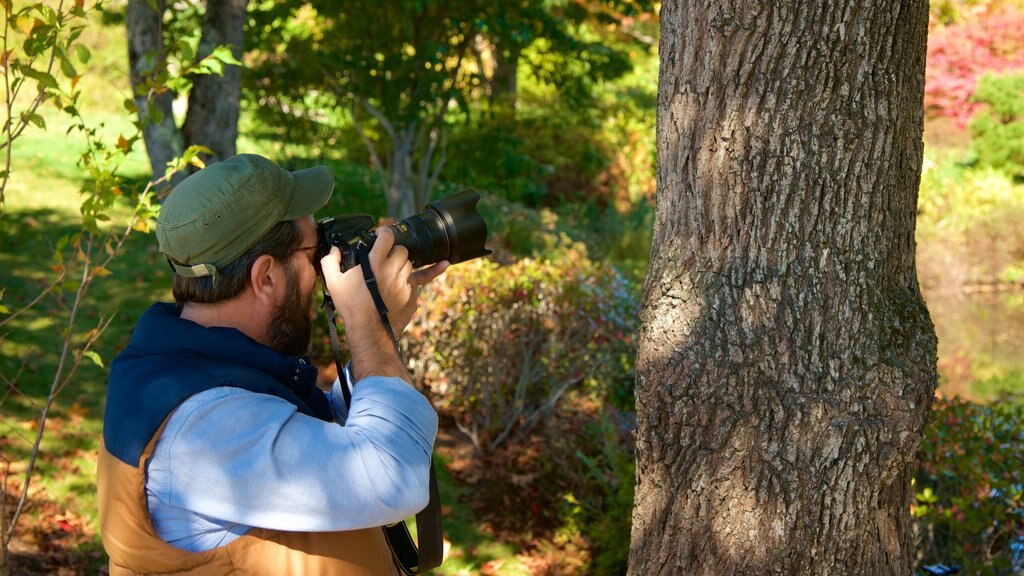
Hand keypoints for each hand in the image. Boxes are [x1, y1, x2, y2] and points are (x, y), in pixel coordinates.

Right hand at [319, 227, 448, 335]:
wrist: (369, 331)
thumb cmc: (351, 307)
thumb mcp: (334, 283)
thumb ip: (330, 262)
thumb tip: (333, 250)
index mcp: (375, 263)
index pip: (387, 236)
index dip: (384, 232)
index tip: (380, 235)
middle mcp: (393, 270)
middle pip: (402, 250)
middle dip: (394, 251)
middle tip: (385, 258)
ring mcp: (405, 283)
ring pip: (410, 265)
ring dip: (401, 266)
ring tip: (390, 274)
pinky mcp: (412, 296)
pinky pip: (416, 282)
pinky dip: (411, 281)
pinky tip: (428, 272)